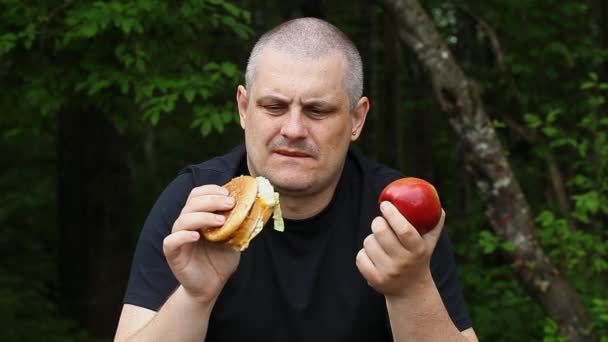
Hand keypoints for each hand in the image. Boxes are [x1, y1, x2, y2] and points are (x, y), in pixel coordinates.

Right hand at [163, 184, 239, 303]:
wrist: (211, 286)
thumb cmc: (221, 260)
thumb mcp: (234, 238)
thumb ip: (238, 223)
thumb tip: (254, 206)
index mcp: (198, 216)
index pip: (197, 195)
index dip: (211, 190)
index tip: (228, 192)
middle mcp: (186, 224)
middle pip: (191, 203)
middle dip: (212, 200)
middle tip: (230, 203)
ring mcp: (178, 238)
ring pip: (183, 219)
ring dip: (203, 216)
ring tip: (221, 220)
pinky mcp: (173, 254)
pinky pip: (171, 241)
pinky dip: (183, 236)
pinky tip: (197, 236)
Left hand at [356, 201, 444, 297]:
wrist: (411, 291)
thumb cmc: (418, 259)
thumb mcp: (429, 244)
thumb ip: (434, 224)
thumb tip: (438, 205)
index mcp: (417, 250)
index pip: (404, 229)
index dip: (392, 214)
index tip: (385, 204)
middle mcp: (403, 262)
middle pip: (381, 232)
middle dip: (377, 222)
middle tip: (379, 221)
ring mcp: (388, 272)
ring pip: (368, 243)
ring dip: (371, 239)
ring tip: (379, 243)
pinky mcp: (375, 280)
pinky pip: (360, 257)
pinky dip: (364, 253)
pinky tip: (372, 256)